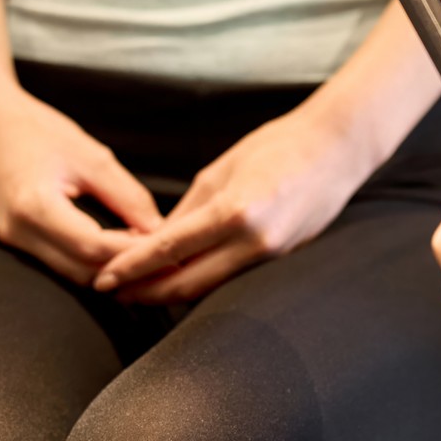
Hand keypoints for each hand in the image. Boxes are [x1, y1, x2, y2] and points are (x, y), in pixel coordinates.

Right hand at [0, 88, 162, 285]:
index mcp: (36, 206)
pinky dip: (90, 261)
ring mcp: (15, 240)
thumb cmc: (36, 131)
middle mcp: (20, 232)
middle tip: (164, 260)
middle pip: (82, 270)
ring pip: (71, 273)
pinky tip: (116, 247)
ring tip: (145, 253)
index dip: (131, 252)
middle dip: (125, 269)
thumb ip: (126, 195)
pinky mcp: (17, 240)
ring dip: (109, 269)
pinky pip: (60, 262)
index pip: (92, 247)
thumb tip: (157, 227)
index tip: (165, 249)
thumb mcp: (91, 157)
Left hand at [93, 108, 369, 303]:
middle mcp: (253, 241)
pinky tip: (183, 279)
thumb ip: (188, 212)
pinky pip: (233, 279)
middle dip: (146, 292)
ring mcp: (271, 255)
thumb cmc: (278, 146)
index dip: (132, 268)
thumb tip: (156, 243)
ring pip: (210, 288)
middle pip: (187, 284)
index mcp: (234, 212)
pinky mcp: (282, 259)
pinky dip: (204, 281)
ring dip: (172, 291)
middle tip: (113, 293)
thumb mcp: (220, 171)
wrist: (336, 149)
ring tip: (140, 291)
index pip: (169, 250)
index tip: (104, 280)